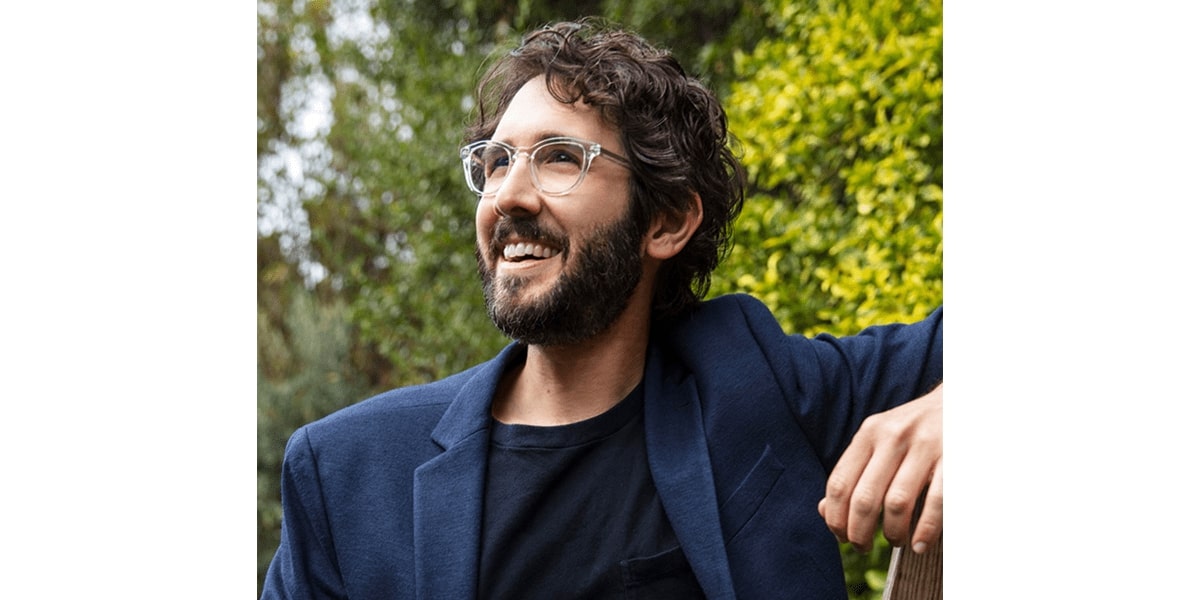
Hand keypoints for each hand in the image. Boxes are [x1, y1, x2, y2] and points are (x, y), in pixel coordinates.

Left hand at [817, 383, 941, 553]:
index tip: (841, 537)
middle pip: (864, 497)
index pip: (839, 483)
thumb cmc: (914, 430)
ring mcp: (925, 446)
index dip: (835, 517)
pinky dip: (925, 529)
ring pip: (897, 503)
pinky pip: (936, 502)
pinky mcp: (954, 458)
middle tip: (863, 547)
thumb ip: (854, 472)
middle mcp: (893, 437)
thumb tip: (825, 512)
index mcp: (869, 433)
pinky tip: (919, 543)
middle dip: (859, 532)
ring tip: (894, 541)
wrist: (962, 402)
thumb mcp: (879, 440)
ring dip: (892, 532)